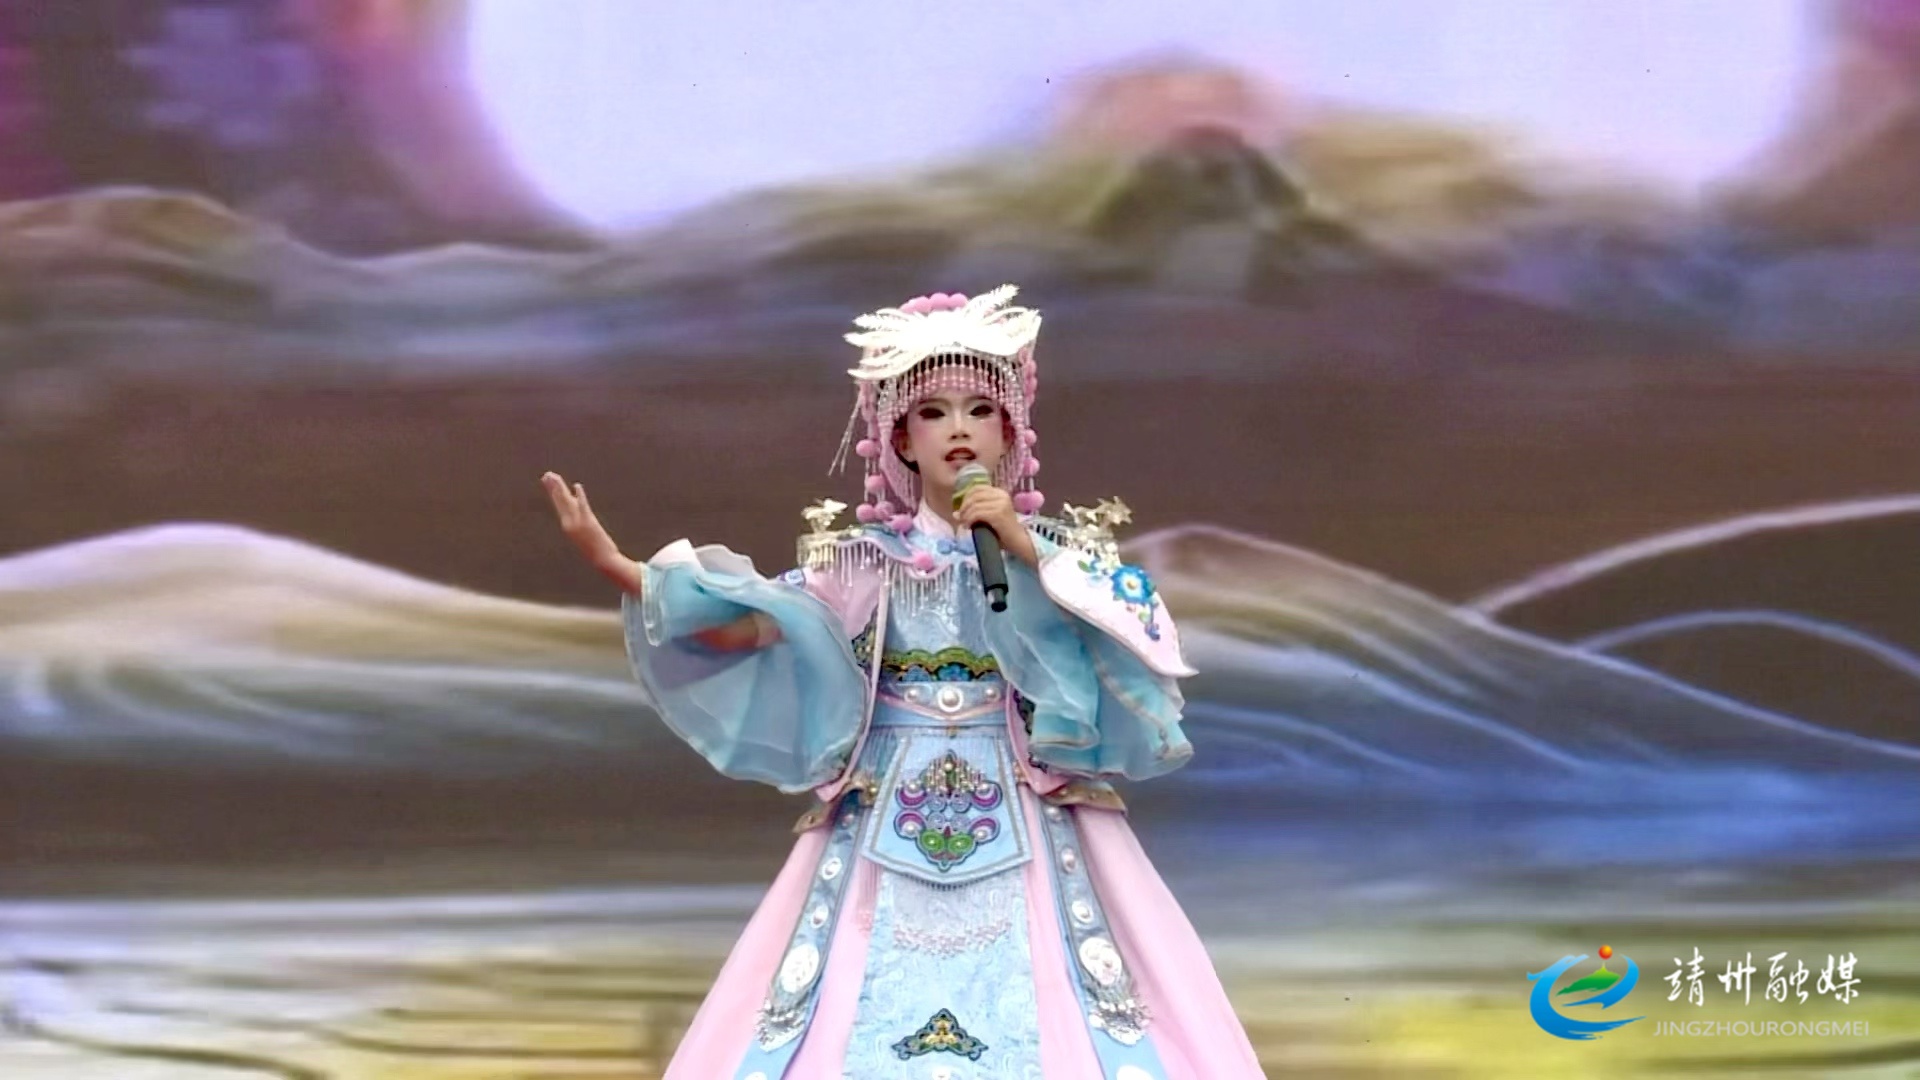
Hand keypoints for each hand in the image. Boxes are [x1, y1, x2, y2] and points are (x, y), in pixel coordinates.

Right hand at [541, 472, 642, 593]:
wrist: (602, 560)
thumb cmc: (594, 548)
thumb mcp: (583, 534)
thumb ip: (578, 521)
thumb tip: (576, 514)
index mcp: (567, 524)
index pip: (559, 504)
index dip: (553, 492)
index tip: (548, 481)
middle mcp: (569, 523)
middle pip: (560, 501)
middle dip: (553, 487)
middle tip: (547, 474)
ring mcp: (578, 522)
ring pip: (567, 501)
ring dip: (560, 488)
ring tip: (554, 477)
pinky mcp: (589, 522)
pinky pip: (583, 506)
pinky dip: (580, 496)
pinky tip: (577, 486)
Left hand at [955, 485, 1037, 567]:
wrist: (1017, 542)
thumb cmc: (1002, 531)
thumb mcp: (988, 517)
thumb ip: (974, 512)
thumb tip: (955, 514)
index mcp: (1000, 493)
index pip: (977, 488)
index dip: (966, 497)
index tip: (962, 510)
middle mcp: (1001, 495)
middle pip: (974, 495)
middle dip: (964, 507)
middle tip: (960, 518)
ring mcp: (1001, 503)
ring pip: (974, 505)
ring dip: (965, 515)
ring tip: (964, 524)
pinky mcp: (999, 513)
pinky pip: (977, 513)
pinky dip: (969, 520)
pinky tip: (969, 526)